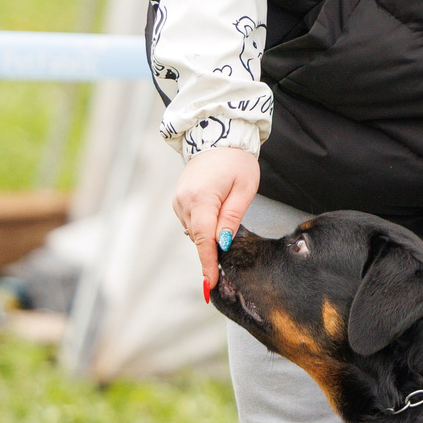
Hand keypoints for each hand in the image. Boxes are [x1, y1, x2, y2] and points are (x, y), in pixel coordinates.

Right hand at [174, 146, 261, 294]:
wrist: (217, 137)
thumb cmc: (236, 161)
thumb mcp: (244, 189)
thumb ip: (232, 218)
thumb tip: (222, 244)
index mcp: (201, 198)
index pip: (204, 240)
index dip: (208, 264)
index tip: (210, 285)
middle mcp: (184, 202)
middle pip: (200, 238)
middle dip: (214, 250)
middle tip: (231, 255)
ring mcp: (178, 201)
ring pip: (196, 232)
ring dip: (210, 236)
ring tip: (227, 223)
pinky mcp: (179, 201)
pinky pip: (193, 223)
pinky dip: (204, 227)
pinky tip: (216, 217)